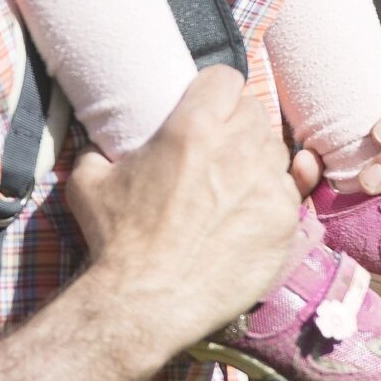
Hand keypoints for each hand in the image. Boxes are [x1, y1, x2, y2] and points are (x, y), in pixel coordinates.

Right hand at [66, 67, 298, 352]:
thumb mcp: (88, 182)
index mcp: (193, 127)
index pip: (226, 79)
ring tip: (232, 181)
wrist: (147, 301)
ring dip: (257, 157)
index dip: (216, 90)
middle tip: (218, 146)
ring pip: (276, 150)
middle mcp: (237, 148)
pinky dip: (273, 195)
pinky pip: (291, 191)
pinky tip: (251, 208)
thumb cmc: (116, 240)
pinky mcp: (284, 222)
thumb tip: (98, 145)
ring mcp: (267, 186)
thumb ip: (97, 151)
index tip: (208, 105)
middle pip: (254, 112)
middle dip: (237, 122)